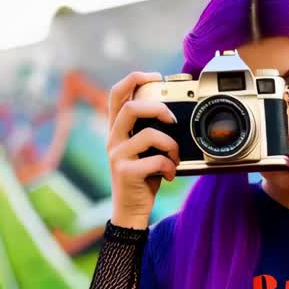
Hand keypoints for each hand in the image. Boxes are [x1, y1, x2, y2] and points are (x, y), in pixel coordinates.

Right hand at [106, 71, 180, 229]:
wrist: (130, 211)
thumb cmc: (142, 179)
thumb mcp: (144, 151)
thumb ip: (149, 131)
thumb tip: (171, 111)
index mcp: (117, 130)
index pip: (116, 94)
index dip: (134, 78)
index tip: (155, 76)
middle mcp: (113, 140)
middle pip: (129, 108)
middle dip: (157, 108)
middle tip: (172, 119)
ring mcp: (117, 156)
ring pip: (148, 135)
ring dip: (170, 145)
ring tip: (174, 157)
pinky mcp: (126, 173)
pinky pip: (156, 160)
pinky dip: (169, 166)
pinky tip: (169, 175)